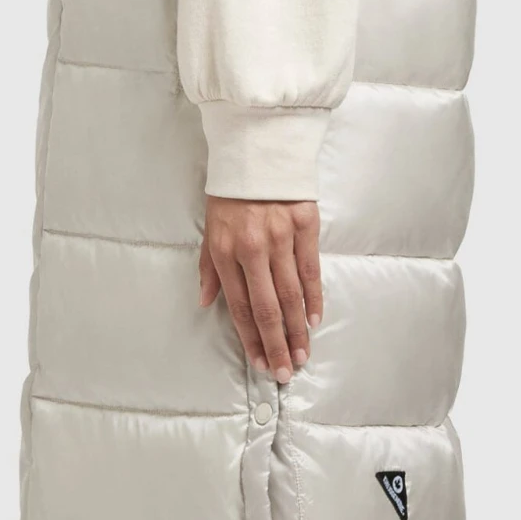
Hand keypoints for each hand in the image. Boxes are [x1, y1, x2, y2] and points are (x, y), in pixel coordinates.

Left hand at [198, 195, 322, 384]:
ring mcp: (280, 237)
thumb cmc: (231, 192)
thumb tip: (206, 302)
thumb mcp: (210, 228)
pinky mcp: (304, 224)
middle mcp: (252, 248)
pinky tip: (314, 319)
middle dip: (277, 344)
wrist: (257, 148)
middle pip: (268, 308)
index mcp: (225, 251)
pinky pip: (310, 269)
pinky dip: (313, 297)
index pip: (240, 306)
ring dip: (297, 329)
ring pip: (291, 294)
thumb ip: (208, 267)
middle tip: (286, 371)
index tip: (261, 363)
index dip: (251, 339)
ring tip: (303, 353)